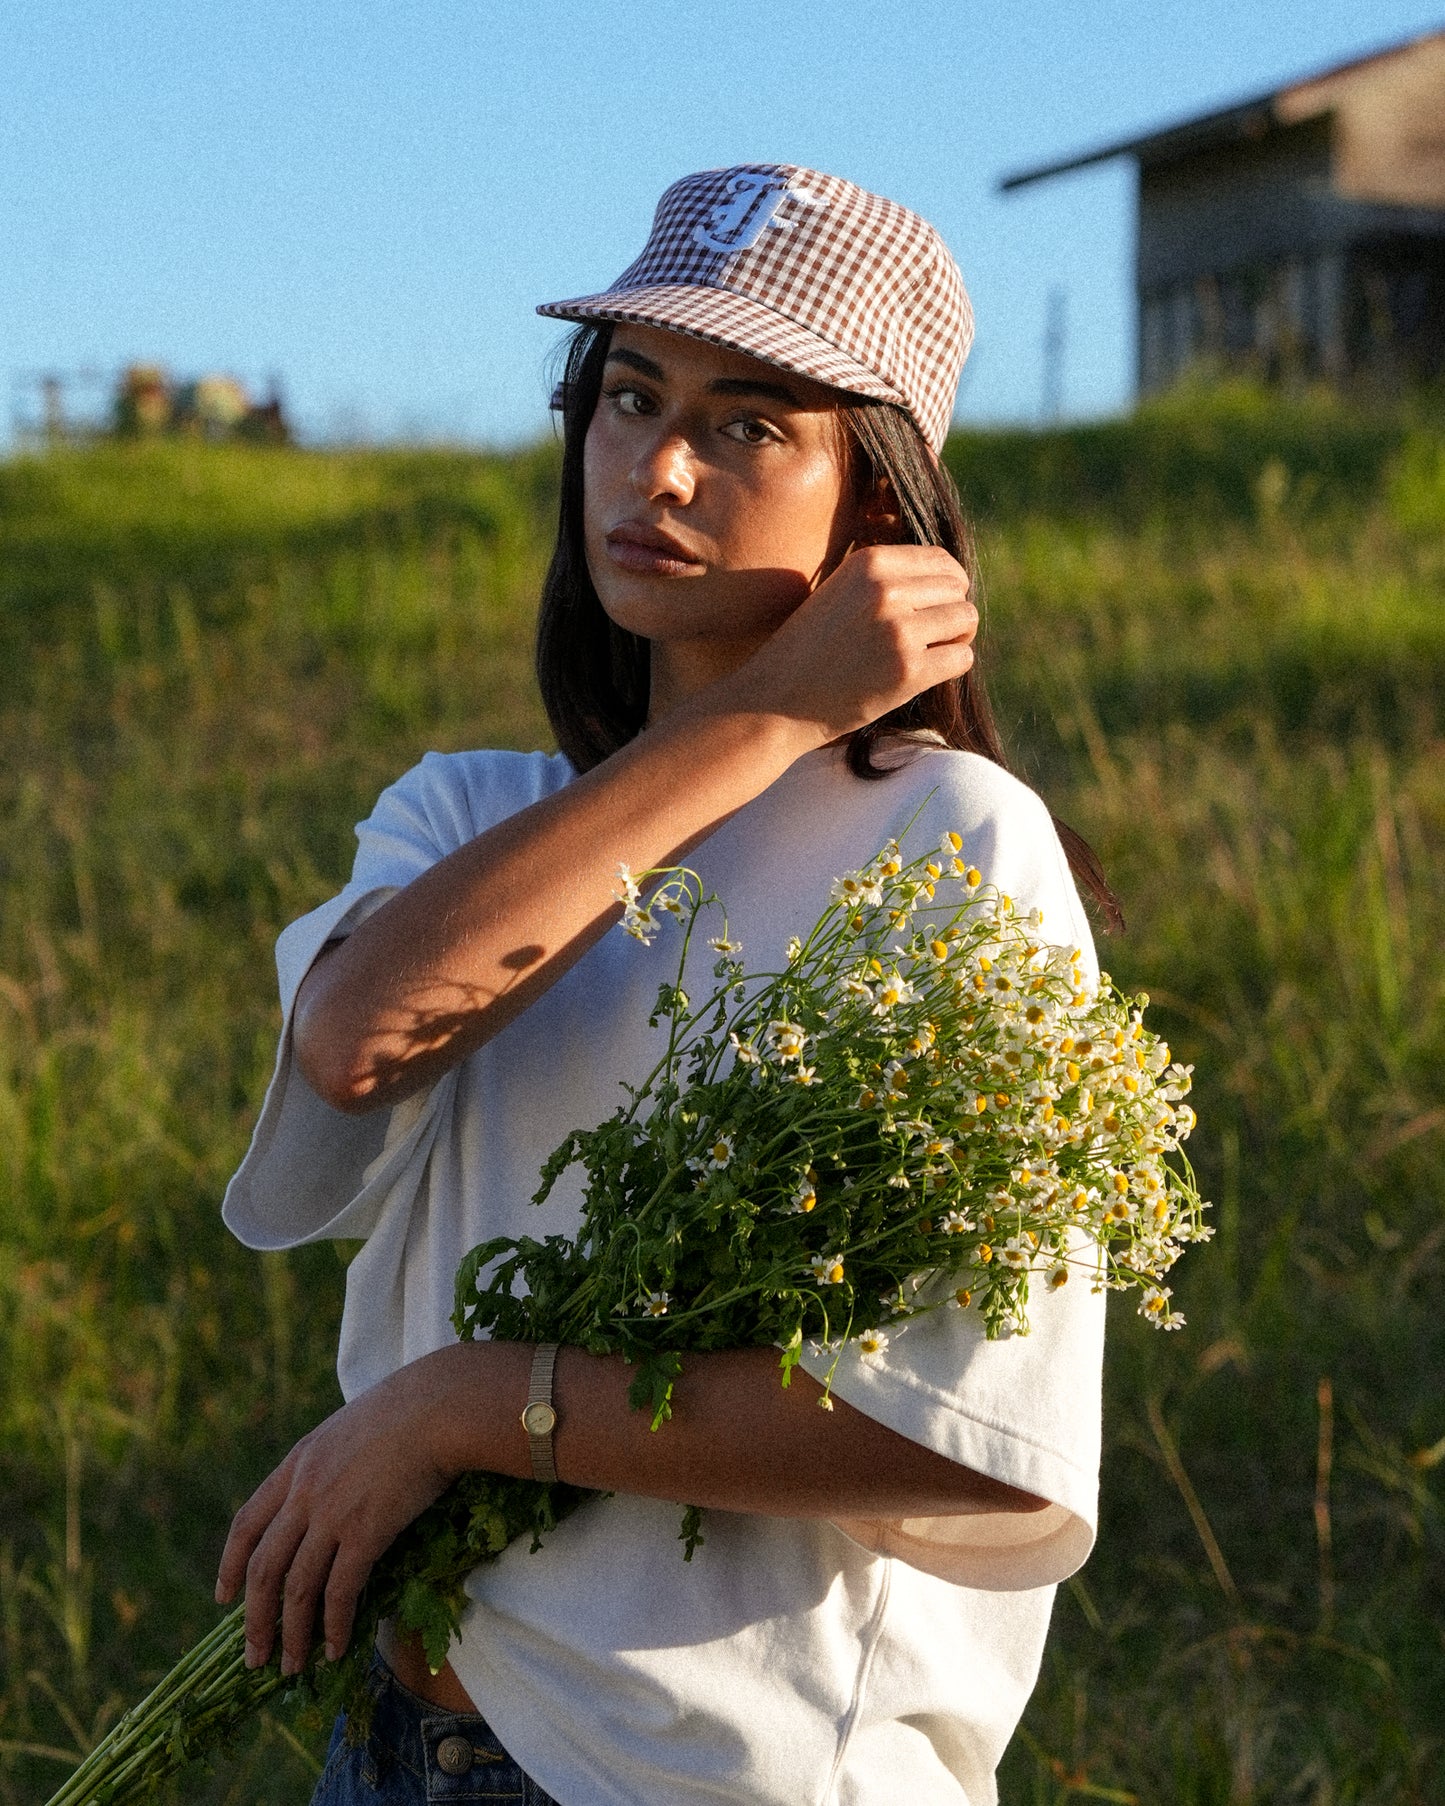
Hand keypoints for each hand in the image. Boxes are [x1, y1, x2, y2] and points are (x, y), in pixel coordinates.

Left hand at [215, 1357, 462, 1673]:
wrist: (440, 1406)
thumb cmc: (410, 1411)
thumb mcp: (350, 1428)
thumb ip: (331, 1461)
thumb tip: (336, 1489)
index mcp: (297, 1464)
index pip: (246, 1523)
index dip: (230, 1565)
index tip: (224, 1598)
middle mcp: (304, 1491)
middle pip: (263, 1567)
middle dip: (255, 1619)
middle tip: (254, 1657)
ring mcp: (331, 1513)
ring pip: (296, 1589)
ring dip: (292, 1635)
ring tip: (291, 1667)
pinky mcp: (365, 1531)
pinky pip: (339, 1591)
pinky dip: (334, 1626)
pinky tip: (338, 1648)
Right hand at [723, 543, 976, 745]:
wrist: (775, 700)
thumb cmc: (808, 649)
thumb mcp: (839, 591)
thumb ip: (884, 577)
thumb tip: (947, 573)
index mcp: (869, 562)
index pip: (941, 560)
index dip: (947, 584)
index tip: (933, 606)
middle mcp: (886, 590)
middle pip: (958, 588)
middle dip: (951, 611)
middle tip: (930, 636)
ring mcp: (899, 631)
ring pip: (966, 619)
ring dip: (956, 638)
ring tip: (929, 653)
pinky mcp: (908, 672)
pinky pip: (962, 658)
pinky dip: (952, 666)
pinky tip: (925, 674)